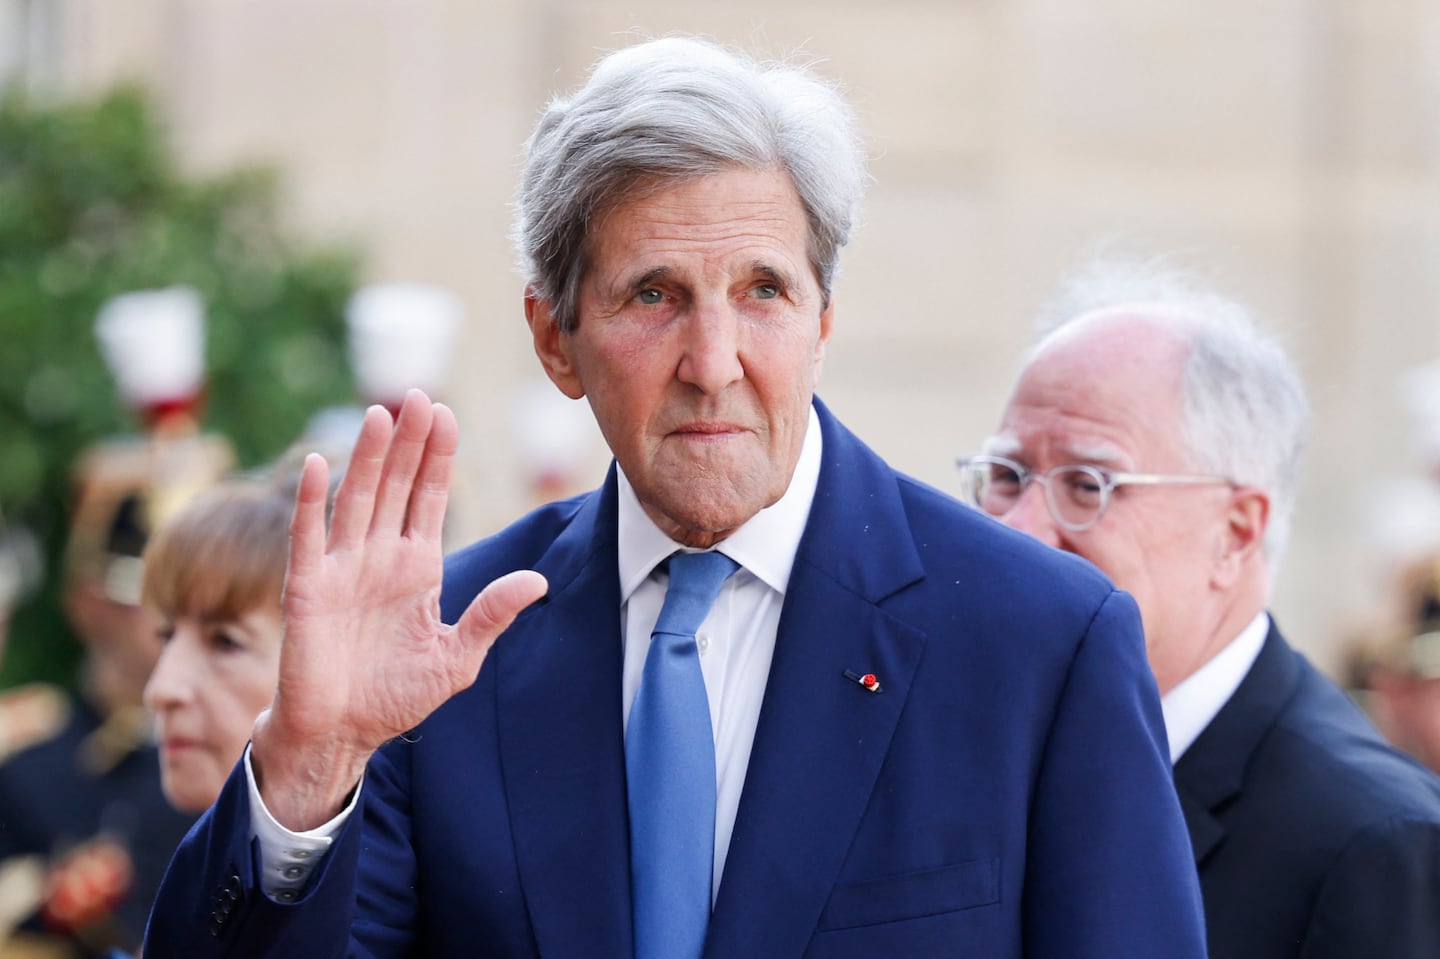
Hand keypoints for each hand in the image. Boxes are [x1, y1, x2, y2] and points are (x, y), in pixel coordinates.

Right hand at [252, 390, 547, 828]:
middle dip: (408, 442)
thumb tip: (538, 581)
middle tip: (419, 394)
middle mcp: (379, 557)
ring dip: (368, 458)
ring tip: (380, 415)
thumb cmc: (396, 697)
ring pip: (358, 499)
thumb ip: (491, 616)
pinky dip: (311, 501)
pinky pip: (308, 536)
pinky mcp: (308, 588)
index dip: (437, 457)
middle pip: (396, 486)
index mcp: (417, 567)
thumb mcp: (457, 657)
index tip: (447, 415)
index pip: (430, 498)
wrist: (343, 735)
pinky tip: (316, 463)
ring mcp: (342, 568)